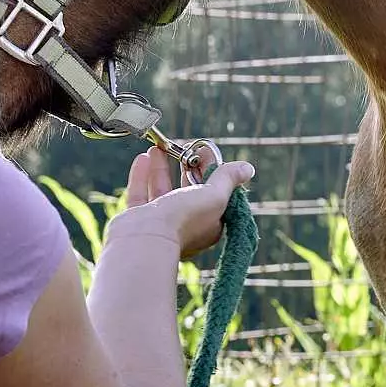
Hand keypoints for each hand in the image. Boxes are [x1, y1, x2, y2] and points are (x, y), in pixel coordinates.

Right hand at [112, 151, 256, 255]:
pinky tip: (143, 157)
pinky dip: (142, 175)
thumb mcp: (214, 195)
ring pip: (162, 190)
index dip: (212, 171)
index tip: (205, 152)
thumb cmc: (184, 219)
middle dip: (186, 167)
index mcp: (209, 225)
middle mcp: (186, 226)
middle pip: (188, 191)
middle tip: (185, 147)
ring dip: (161, 168)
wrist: (144, 239)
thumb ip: (228, 180)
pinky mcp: (138, 220)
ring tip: (160, 147)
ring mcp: (161, 224)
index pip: (215, 194)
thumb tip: (247, 168)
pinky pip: (141, 194)